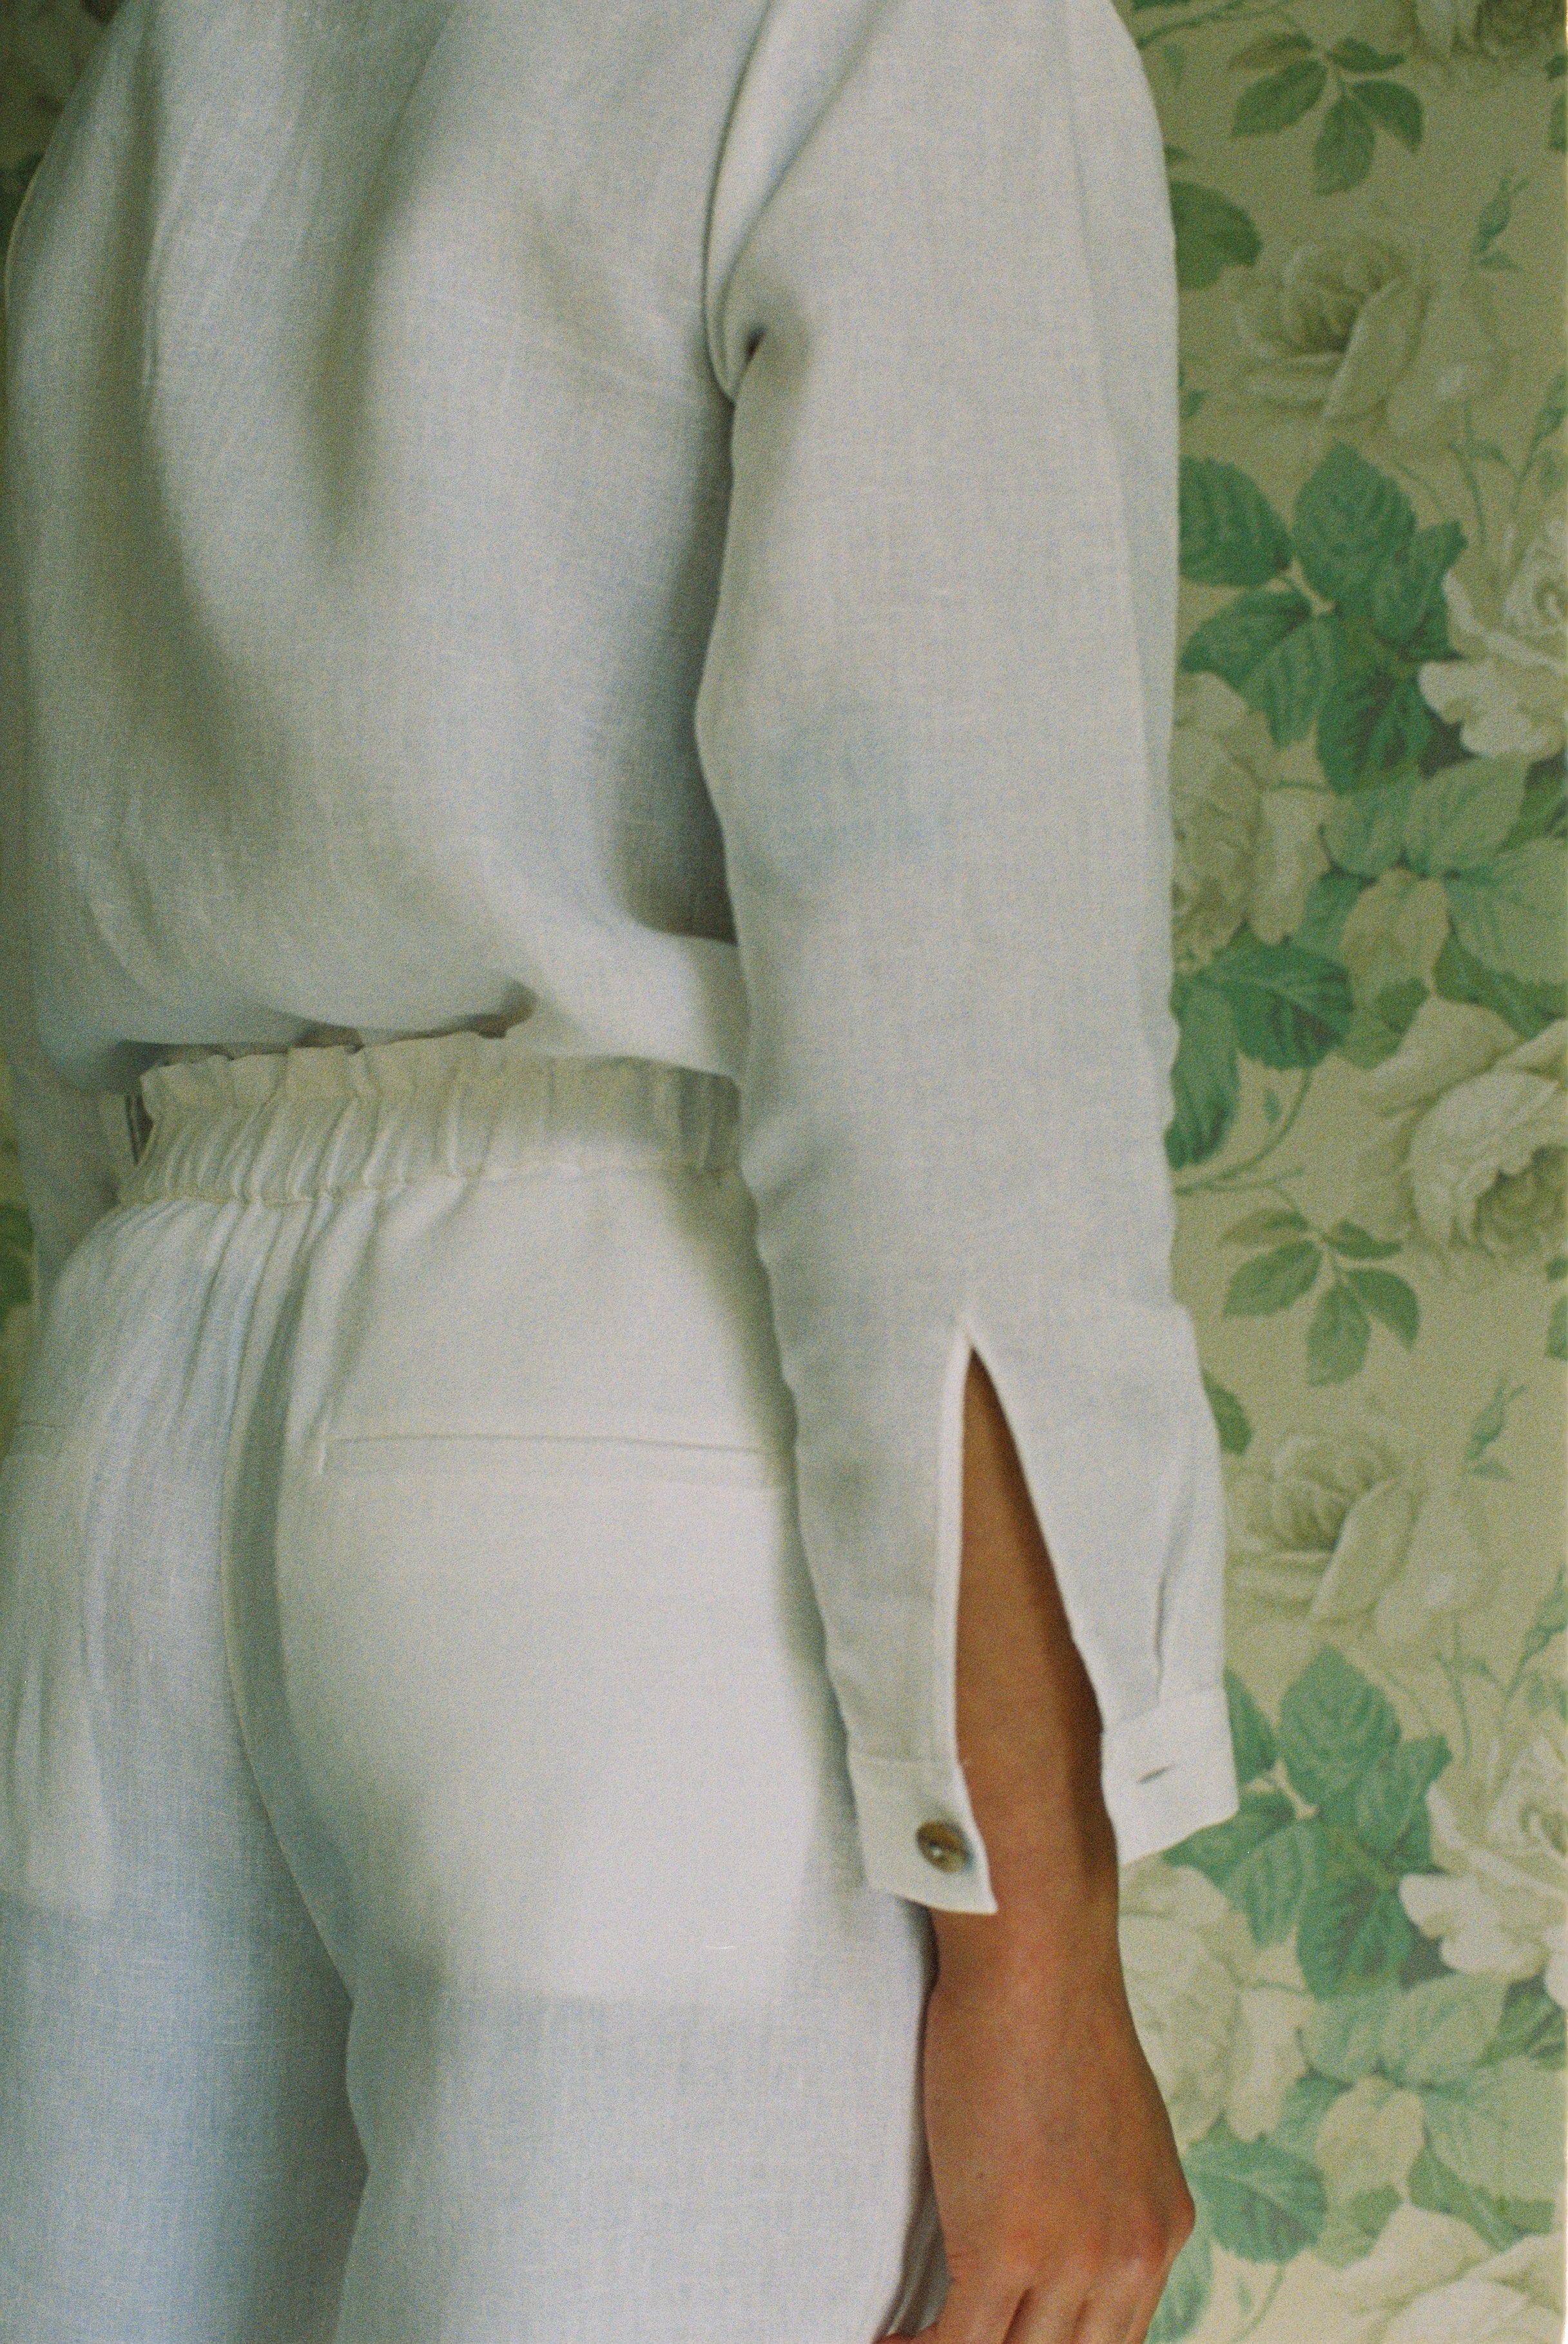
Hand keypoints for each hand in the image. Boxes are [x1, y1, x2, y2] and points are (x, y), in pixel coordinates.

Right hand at [890, 1900, 1193, 2343]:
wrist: (1035, 1958)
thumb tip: (1061, 2215)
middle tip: (955, 2337)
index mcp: (1161, 2227)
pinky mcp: (1006, 2247)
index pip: (1116, 2340)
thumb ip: (1101, 2187)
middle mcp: (1132, 2256)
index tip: (1006, 2334)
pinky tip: (885, 2341)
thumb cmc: (1053, 2008)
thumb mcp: (1113, 2119)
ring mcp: (1072, 2258)